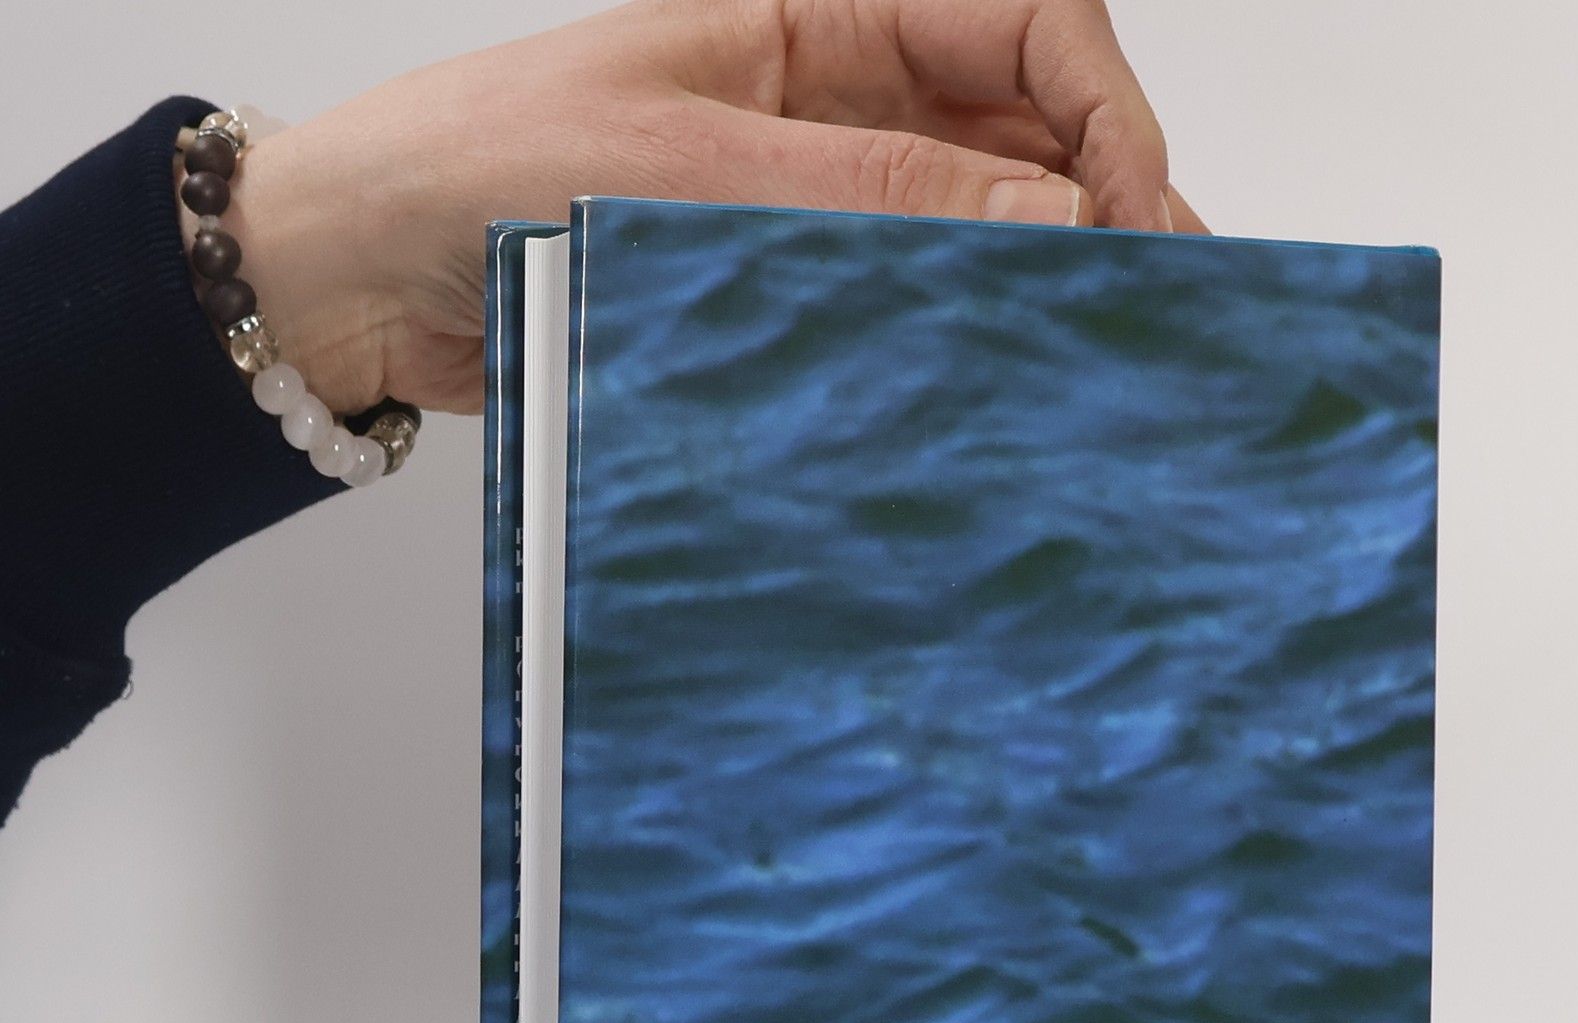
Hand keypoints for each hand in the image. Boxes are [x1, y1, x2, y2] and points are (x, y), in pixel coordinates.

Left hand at [206, 0, 1202, 417]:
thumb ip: (876, 190)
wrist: (368, 270)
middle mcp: (837, 96)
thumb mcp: (693, 161)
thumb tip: (1048, 219)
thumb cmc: (483, 162)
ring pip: (982, 220)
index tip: (1134, 214)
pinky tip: (1004, 383)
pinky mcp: (789, 285)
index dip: (1103, 110)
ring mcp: (820, 196)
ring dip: (1047, 279)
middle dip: (1106, 199)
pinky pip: (908, 300)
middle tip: (1161, 300)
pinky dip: (967, 339)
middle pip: (1027, 124)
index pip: (1024, 24)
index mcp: (821, 11)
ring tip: (1106, 352)